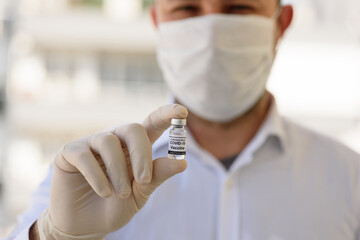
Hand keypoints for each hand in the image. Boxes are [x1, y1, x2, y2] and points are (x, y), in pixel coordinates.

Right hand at [37, 104, 187, 238]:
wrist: (85, 226)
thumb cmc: (116, 205)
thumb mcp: (141, 193)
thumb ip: (157, 176)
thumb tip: (183, 163)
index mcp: (134, 147)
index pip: (152, 123)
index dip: (167, 115)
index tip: (183, 112)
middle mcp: (114, 139)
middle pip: (132, 128)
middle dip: (141, 154)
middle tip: (144, 180)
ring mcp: (91, 143)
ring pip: (108, 142)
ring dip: (118, 171)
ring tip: (121, 194)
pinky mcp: (70, 152)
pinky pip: (85, 155)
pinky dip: (97, 176)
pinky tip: (104, 193)